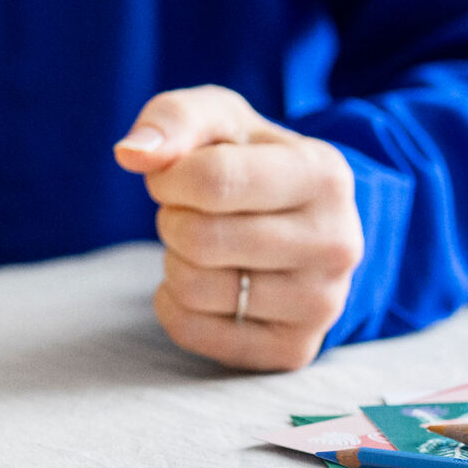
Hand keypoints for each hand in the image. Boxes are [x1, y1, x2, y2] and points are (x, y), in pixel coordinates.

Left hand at [114, 85, 361, 371]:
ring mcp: (320, 304)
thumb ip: (174, 118)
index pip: (212, 179)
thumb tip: (131, 153)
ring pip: (193, 288)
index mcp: (324, 175)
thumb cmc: (250, 161)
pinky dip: (174, 303)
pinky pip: (190, 331)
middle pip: (199, 238)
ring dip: (174, 260)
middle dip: (172, 219)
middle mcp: (336, 244)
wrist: (300, 222)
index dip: (168, 177)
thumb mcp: (221, 120)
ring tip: (205, 246)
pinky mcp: (292, 349)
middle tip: (191, 212)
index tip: (173, 176)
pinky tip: (205, 281)